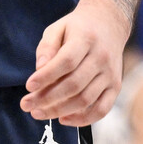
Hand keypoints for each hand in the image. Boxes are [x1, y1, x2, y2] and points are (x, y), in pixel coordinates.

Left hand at [21, 0, 129, 126]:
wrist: (109, 24)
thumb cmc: (78, 28)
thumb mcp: (58, 28)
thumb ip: (47, 47)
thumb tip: (39, 69)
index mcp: (86, 38)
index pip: (66, 61)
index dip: (47, 76)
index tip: (29, 86)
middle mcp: (101, 57)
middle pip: (74, 84)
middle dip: (47, 98)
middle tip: (27, 105)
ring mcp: (110, 74)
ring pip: (85, 99)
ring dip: (59, 110)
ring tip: (38, 112)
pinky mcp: (115, 86)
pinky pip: (102, 109)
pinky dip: (82, 119)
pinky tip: (63, 119)